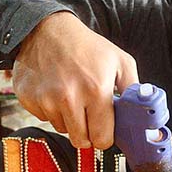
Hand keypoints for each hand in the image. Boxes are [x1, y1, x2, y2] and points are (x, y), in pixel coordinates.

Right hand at [13, 12, 138, 148]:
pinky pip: (44, 119)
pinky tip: (54, 90)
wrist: (46, 29)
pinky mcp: (28, 99)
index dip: (105, 137)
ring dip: (68, 120)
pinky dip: (51, 110)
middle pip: (80, 142)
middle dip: (87, 134)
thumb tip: (143, 116)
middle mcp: (69, 98)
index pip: (102, 139)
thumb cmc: (87, 47)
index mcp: (96, 90)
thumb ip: (134, 91)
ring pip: (62, 130)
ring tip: (71, 95)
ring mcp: (46, 100)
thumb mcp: (120, 61)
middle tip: (88, 116)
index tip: (104, 130)